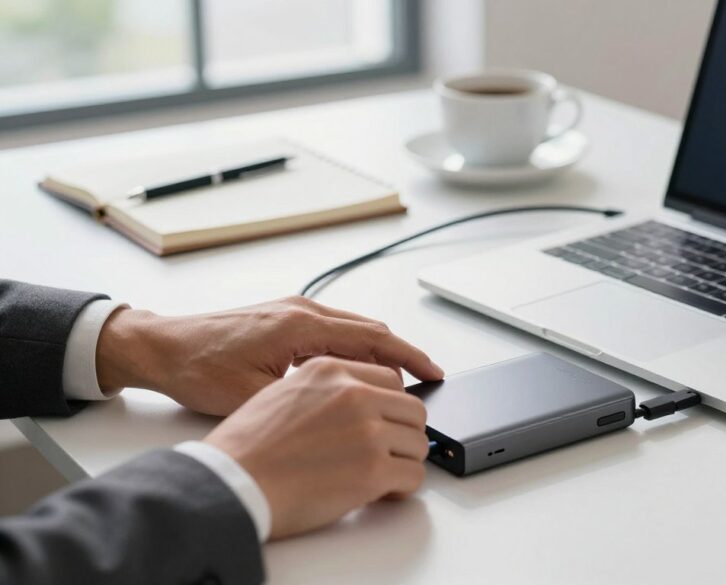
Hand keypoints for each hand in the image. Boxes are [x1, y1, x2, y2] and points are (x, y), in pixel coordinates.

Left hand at [95, 296, 443, 414]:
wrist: (160, 345)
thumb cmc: (197, 367)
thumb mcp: (252, 395)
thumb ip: (304, 401)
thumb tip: (345, 416)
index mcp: (300, 325)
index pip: (373, 339)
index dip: (409, 358)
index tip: (434, 373)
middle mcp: (302, 310)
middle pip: (370, 331)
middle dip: (402, 357)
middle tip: (426, 383)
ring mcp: (294, 311)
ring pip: (354, 330)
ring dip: (379, 354)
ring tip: (398, 384)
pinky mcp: (284, 318)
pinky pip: (334, 331)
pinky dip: (356, 350)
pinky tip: (358, 373)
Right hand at [203, 356, 428, 538]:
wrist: (229, 482)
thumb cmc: (245, 448)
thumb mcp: (281, 392)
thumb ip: (325, 392)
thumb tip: (358, 406)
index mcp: (331, 371)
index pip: (390, 380)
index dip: (392, 407)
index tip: (390, 423)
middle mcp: (354, 394)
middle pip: (413, 410)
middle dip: (404, 434)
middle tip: (387, 453)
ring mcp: (367, 430)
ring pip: (419, 442)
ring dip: (404, 461)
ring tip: (381, 474)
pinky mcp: (373, 468)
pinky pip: (414, 475)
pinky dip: (403, 487)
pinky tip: (382, 492)